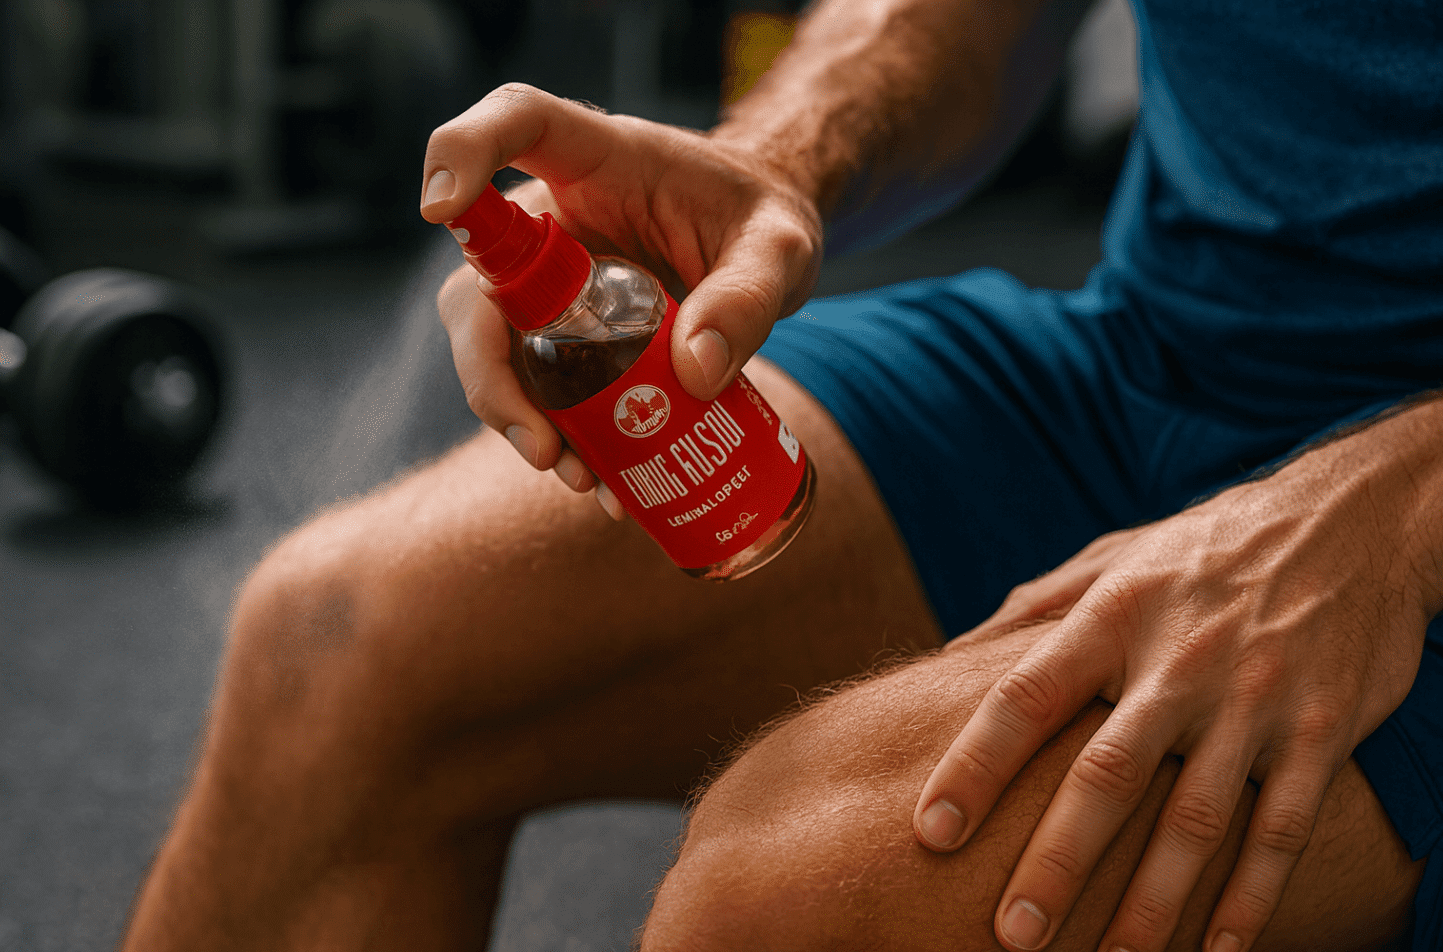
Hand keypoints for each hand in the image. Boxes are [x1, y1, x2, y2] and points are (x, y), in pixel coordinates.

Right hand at [422, 84, 823, 513]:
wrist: (764, 249)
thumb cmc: (764, 221)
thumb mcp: (780, 249)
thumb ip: (750, 296)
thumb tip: (696, 374)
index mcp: (597, 158)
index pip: (515, 122)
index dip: (461, 154)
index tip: (439, 211)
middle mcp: (555, 219)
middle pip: (479, 279)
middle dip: (489, 371)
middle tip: (541, 442)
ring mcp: (552, 281)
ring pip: (495, 349)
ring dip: (521, 420)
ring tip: (584, 480)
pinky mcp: (566, 334)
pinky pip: (539, 387)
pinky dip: (563, 439)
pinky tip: (608, 486)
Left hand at [914, 428, 1437, 951]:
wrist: (1352, 519)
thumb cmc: (1206, 548)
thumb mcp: (1114, 556)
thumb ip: (1033, 608)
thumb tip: (949, 653)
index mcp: (1112, 617)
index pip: (1024, 698)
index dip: (972, 766)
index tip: (929, 830)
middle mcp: (1177, 661)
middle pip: (1105, 776)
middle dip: (1056, 862)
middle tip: (1012, 934)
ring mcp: (1252, 699)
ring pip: (1195, 819)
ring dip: (1152, 903)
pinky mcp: (1321, 730)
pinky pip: (1282, 827)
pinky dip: (1253, 897)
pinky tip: (1222, 949)